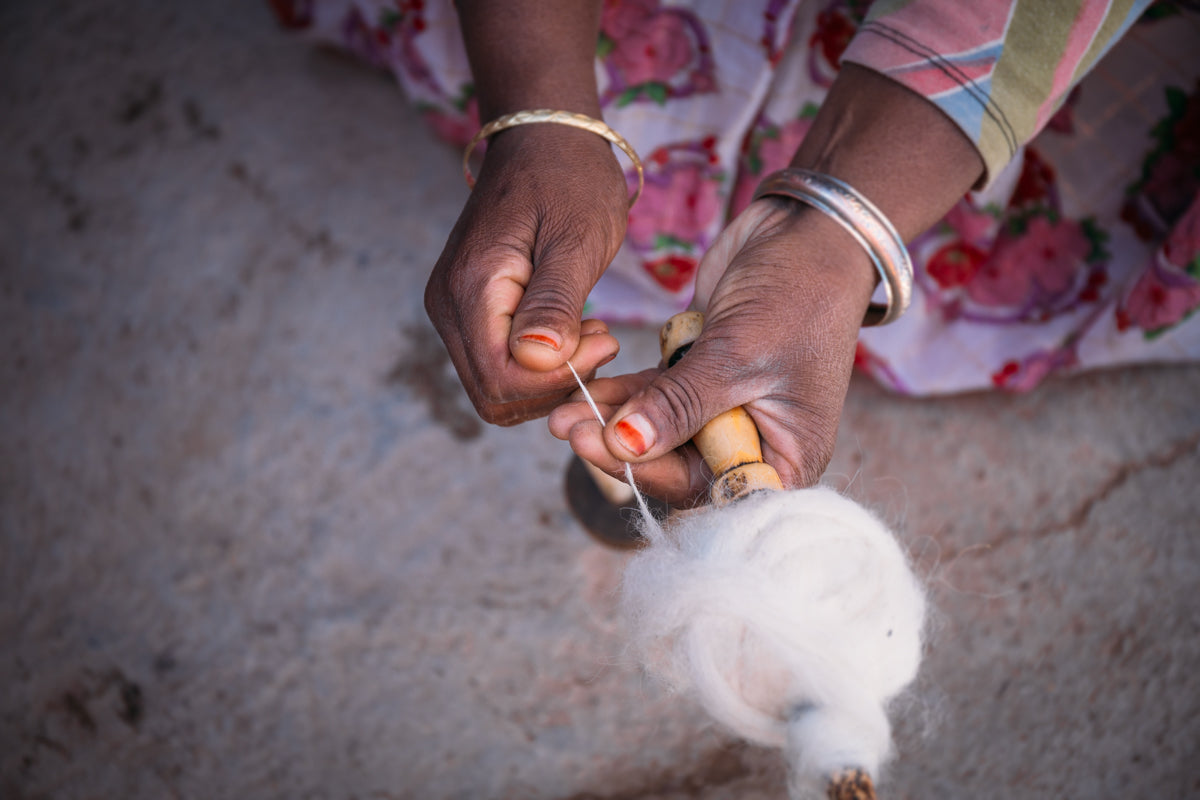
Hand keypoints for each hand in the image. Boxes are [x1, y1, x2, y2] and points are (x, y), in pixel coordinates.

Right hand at [425, 124, 627, 424]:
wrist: (543, 138)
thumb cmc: (568, 179)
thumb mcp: (577, 237)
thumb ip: (555, 301)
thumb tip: (537, 359)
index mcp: (470, 289)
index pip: (501, 380)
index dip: (557, 379)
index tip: (605, 339)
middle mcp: (447, 307)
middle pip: (493, 394)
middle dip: (553, 384)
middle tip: (600, 339)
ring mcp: (452, 310)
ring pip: (495, 387)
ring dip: (548, 378)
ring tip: (588, 331)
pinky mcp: (466, 311)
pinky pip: (497, 364)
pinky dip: (538, 366)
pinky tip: (570, 329)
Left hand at [548, 198, 876, 503]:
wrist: (805, 229)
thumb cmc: (796, 293)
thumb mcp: (736, 353)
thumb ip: (678, 404)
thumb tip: (624, 445)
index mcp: (787, 457)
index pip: (711, 489)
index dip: (651, 474)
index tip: (599, 449)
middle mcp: (756, 442)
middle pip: (677, 465)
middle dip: (621, 449)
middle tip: (568, 428)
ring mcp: (726, 411)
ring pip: (659, 432)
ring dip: (611, 422)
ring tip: (561, 411)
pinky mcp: (701, 377)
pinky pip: (655, 399)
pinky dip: (623, 396)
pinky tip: (585, 390)